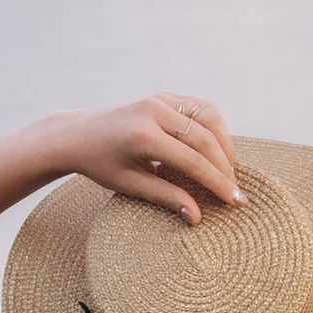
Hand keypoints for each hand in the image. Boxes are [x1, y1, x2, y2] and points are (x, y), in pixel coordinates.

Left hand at [64, 94, 241, 226]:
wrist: (75, 134)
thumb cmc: (99, 164)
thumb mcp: (129, 185)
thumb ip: (165, 198)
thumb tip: (197, 217)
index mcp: (142, 135)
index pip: (192, 161)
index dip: (217, 182)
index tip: (235, 201)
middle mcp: (153, 111)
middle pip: (205, 138)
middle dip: (225, 167)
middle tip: (236, 192)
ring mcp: (160, 98)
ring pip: (209, 117)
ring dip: (224, 144)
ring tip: (228, 171)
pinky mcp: (163, 95)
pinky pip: (200, 107)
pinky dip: (214, 127)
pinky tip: (216, 149)